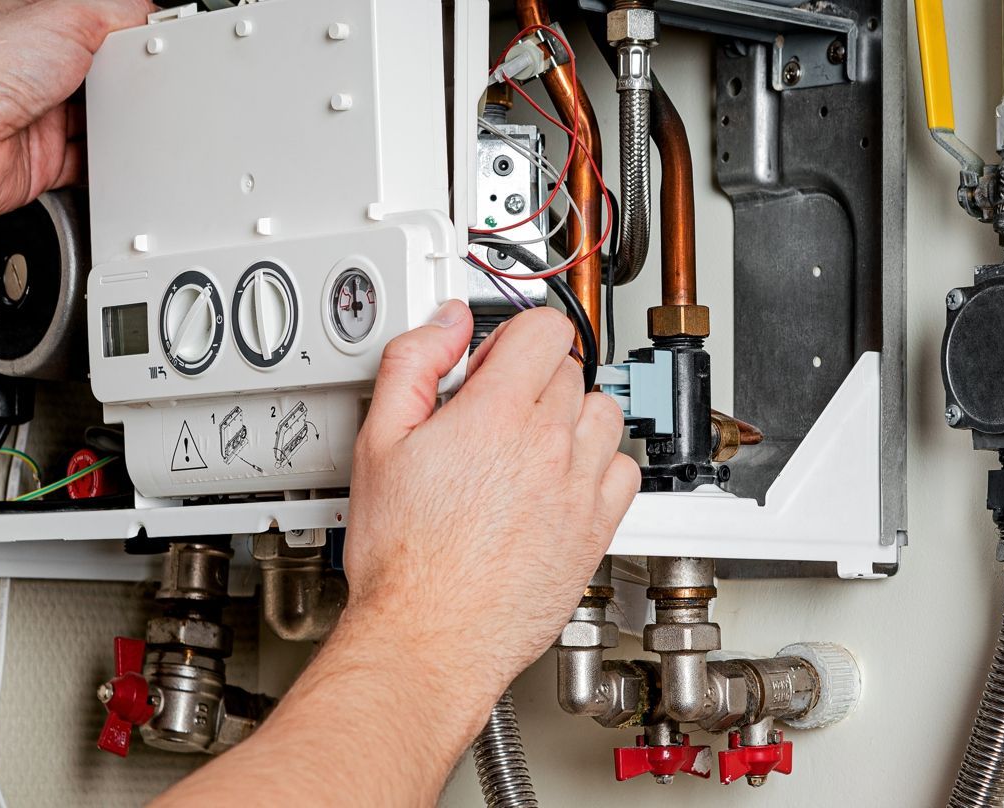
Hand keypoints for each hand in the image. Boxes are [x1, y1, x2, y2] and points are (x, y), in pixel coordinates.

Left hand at [0, 0, 152, 218]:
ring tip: (128, 118)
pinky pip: (85, 165)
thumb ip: (114, 9)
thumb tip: (144, 12)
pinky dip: (103, 166)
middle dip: (123, 81)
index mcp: (34, 26)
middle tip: (143, 82)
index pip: (91, 23)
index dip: (122, 32)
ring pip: (94, 122)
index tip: (149, 40)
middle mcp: (32, 71)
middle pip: (98, 76)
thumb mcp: (67, 14)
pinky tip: (112, 157)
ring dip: (113, 125)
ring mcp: (37, 117)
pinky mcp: (41, 160)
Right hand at [340, 301, 639, 692]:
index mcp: (496, 414)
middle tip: (494, 412)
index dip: (512, 337)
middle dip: (531, 379)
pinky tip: (564, 479)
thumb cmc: (403, 557)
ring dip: (572, 416)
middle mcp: (548, 445)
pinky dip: (601, 465)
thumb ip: (412, 364)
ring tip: (532, 443)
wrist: (430, 633)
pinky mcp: (595, 529)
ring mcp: (578, 488)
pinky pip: (624, 471)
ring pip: (604, 413)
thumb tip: (445, 324)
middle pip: (569, 370)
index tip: (492, 362)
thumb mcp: (378, 441)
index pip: (543, 330)